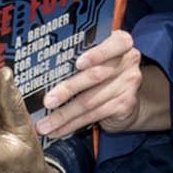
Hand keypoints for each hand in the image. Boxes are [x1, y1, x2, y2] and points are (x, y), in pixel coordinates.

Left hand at [38, 30, 164, 139]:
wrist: (127, 102)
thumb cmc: (104, 76)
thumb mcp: (98, 61)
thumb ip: (81, 60)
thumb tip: (43, 71)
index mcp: (120, 43)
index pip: (117, 42)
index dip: (98, 54)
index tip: (78, 64)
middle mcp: (128, 62)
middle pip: (95, 76)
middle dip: (67, 90)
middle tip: (47, 102)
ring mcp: (128, 84)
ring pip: (90, 101)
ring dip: (64, 115)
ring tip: (45, 125)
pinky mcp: (125, 105)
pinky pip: (93, 115)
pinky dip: (72, 124)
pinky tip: (58, 130)